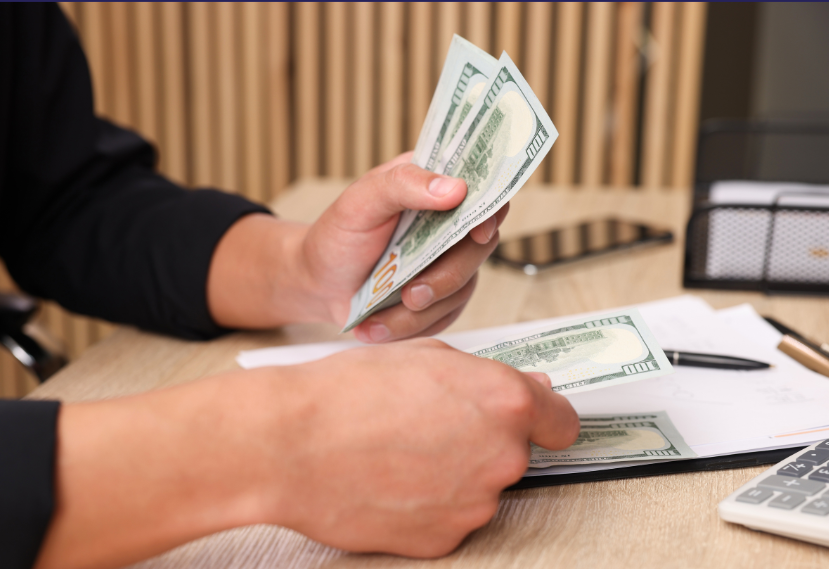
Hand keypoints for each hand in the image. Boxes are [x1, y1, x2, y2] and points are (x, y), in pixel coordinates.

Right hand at [36, 341, 577, 567]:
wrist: (289, 443)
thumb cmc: (348, 390)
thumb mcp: (424, 356)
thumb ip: (487, 376)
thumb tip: (529, 390)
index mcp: (504, 402)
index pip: (562, 421)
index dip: (545, 418)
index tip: (532, 420)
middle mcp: (501, 456)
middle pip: (515, 454)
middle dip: (485, 440)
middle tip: (432, 425)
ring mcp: (473, 504)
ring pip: (480, 487)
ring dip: (455, 473)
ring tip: (399, 452)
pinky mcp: (442, 540)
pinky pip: (449, 517)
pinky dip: (429, 504)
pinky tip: (390, 481)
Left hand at [207, 153, 508, 339]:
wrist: (319, 282)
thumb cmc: (338, 235)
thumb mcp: (361, 201)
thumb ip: (404, 184)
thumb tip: (455, 188)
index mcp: (435, 186)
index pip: (484, 189)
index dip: (490, 210)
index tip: (477, 232)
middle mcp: (450, 224)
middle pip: (481, 247)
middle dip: (447, 277)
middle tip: (411, 294)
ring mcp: (449, 262)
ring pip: (463, 289)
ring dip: (420, 311)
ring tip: (377, 316)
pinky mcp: (442, 298)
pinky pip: (444, 317)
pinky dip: (408, 327)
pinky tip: (376, 324)